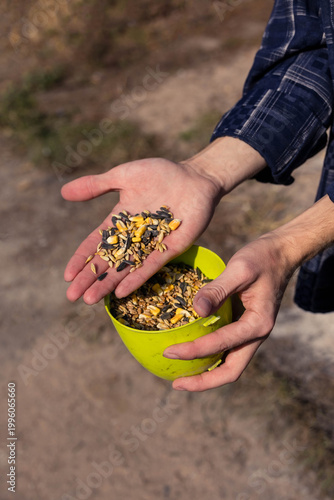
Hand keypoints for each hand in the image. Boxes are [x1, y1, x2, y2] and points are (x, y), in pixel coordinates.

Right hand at [61, 157, 221, 303]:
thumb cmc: (160, 173)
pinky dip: (136, 279)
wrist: (195, 176)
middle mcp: (133, 237)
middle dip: (90, 278)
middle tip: (73, 297)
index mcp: (120, 221)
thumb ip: (96, 186)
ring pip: (126, 268)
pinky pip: (151, 266)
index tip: (68, 276)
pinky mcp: (170, 248)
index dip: (81, 259)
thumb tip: (63, 193)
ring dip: (108, 284)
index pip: (96, 244)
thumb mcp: (123, 176)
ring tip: (90, 300)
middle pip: (107, 261)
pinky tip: (122, 293)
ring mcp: (151, 245)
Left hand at [163, 233, 293, 390]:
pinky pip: (227, 349)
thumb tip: (196, 310)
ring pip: (230, 364)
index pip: (222, 345)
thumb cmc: (261, 258)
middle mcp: (257, 334)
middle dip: (204, 381)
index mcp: (258, 324)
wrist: (281, 253)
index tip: (169, 351)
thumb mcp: (239, 269)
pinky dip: (210, 356)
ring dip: (207, 374)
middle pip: (231, 370)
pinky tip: (192, 353)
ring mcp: (251, 332)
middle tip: (176, 383)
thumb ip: (218, 289)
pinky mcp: (244, 326)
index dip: (194, 352)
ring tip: (181, 376)